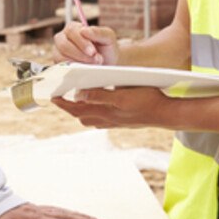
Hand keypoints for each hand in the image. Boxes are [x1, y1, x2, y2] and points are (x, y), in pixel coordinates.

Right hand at [53, 22, 118, 64]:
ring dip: (78, 62)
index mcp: (73, 28)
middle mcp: (63, 38)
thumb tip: (84, 30)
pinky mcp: (60, 64)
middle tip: (95, 60)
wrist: (107, 64)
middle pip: (64, 44)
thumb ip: (99, 32)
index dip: (81, 42)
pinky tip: (85, 69)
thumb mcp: (108, 38)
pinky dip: (74, 69)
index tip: (93, 52)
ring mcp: (59, 52)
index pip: (71, 31)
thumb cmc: (106, 48)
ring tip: (93, 65)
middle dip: (80, 54)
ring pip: (61, 57)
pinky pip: (62, 67)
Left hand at [53, 86, 172, 129]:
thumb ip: (100, 96)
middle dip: (69, 107)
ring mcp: (115, 122)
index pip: (76, 109)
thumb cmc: (147, 102)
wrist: (166, 114)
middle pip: (81, 115)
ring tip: (75, 101)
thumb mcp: (122, 95)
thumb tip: (79, 95)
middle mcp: (107, 120)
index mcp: (105, 112)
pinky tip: (97, 106)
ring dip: (81, 111)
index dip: (63, 104)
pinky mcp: (122, 121)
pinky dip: (93, 112)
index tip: (52, 97)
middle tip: (60, 98)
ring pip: (90, 118)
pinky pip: (101, 119)